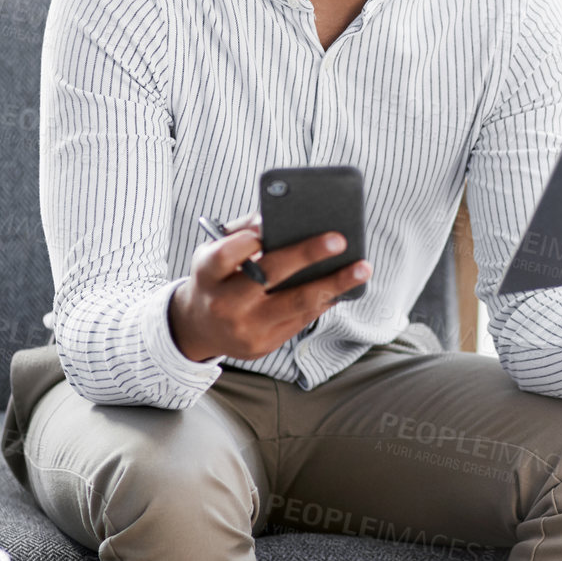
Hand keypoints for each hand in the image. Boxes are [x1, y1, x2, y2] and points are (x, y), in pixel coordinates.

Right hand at [169, 210, 371, 361]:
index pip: (227, 254)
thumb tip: (284, 215)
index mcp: (207, 274)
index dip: (249, 240)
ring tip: (362, 268)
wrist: (199, 327)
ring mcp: (245, 328)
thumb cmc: (215, 277)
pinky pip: (301, 320)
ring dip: (334, 285)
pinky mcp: (263, 345)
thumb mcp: (213, 250)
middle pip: (270, 276)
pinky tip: (345, 287)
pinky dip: (326, 301)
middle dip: (307, 255)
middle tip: (339, 239)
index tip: (272, 225)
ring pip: (296, 304)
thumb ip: (242, 230)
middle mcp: (224, 304)